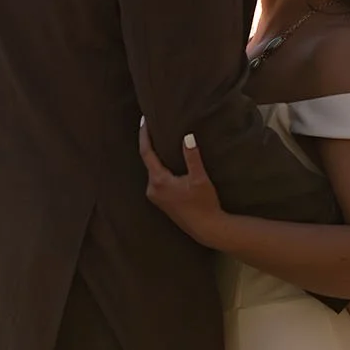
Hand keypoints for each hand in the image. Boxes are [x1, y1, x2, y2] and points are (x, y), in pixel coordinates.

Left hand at [139, 122, 226, 245]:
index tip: (143, 120)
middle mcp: (152, 189)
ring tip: (161, 141)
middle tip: (153, 126)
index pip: (146, 153)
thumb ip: (192, 157)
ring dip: (156, 157)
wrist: (206, 228)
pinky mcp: (161, 202)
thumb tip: (188, 136)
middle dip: (150, 144)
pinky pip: (157, 179)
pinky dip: (160, 168)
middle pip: (148, 161)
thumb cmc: (204, 204)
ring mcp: (156, 197)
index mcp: (159, 181)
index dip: (144, 135)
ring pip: (153, 171)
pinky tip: (168, 163)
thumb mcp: (200, 179)